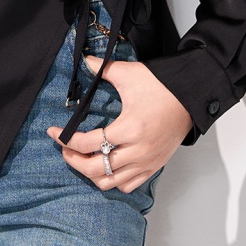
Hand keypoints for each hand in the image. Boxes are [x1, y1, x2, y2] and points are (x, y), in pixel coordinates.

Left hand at [46, 55, 193, 191]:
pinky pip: (128, 185)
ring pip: (110, 181)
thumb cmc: (162, 86)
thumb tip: (84, 60)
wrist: (191, 97)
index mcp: (130, 128)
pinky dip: (111, 180)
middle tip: (64, 148)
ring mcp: (147, 161)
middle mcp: (138, 150)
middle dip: (73, 160)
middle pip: (95, 169)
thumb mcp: (129, 73)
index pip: (89, 143)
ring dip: (90, 173)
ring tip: (80, 159)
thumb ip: (102, 68)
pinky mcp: (154, 166)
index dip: (66, 139)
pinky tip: (103, 167)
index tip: (53, 132)